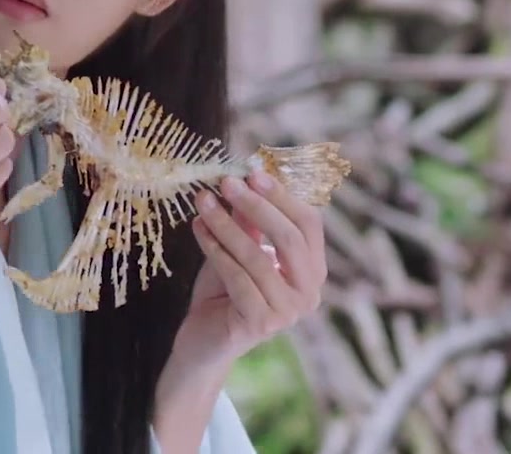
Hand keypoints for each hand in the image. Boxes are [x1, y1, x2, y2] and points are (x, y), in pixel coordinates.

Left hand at [173, 171, 327, 373]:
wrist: (204, 337)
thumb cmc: (224, 288)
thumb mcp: (238, 246)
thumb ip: (248, 220)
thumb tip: (247, 177)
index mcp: (312, 269)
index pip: (308, 224)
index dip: (282, 196)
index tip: (252, 173)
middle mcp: (309, 292)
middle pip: (290, 238)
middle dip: (256, 206)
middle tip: (226, 183)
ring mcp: (288, 311)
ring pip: (258, 256)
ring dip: (226, 224)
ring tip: (202, 202)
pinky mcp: (262, 323)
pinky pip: (237, 277)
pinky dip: (215, 249)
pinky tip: (198, 229)